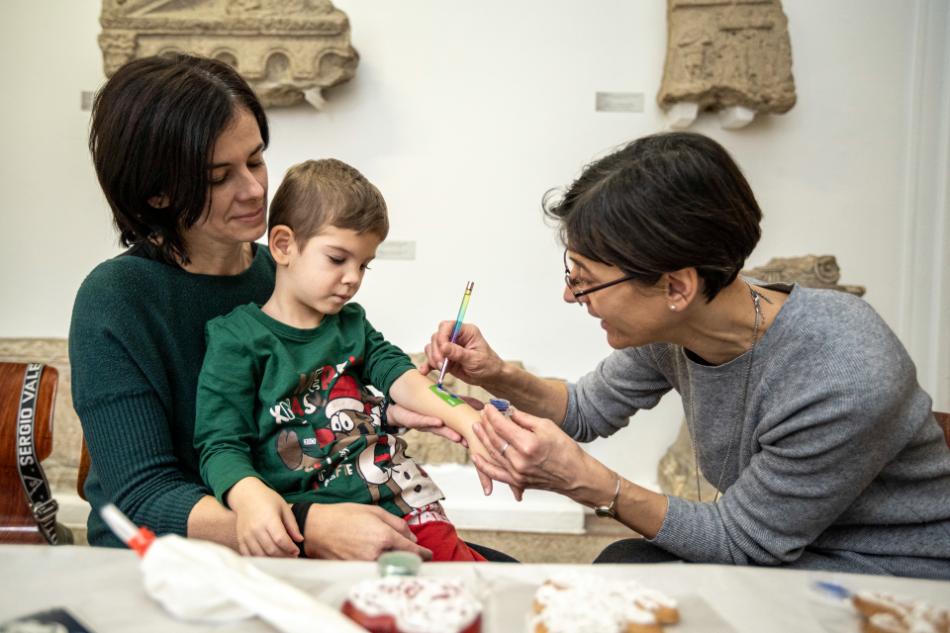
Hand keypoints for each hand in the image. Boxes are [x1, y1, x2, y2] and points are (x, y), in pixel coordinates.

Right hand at [227, 477, 301, 557]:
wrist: (247, 496)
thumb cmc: (268, 500)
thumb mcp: (284, 508)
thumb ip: (292, 525)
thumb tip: (300, 540)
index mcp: (268, 519)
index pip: (280, 539)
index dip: (290, 548)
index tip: (297, 551)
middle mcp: (256, 528)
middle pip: (271, 549)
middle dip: (284, 556)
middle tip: (292, 557)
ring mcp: (246, 535)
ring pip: (260, 555)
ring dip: (273, 560)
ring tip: (282, 558)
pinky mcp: (240, 539)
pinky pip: (249, 555)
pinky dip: (260, 559)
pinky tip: (269, 558)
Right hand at [302, 503, 433, 560]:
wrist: (317, 528)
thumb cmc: (344, 516)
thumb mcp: (374, 511)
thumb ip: (396, 523)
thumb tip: (411, 537)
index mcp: (383, 536)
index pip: (410, 550)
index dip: (422, 554)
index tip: (428, 555)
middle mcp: (376, 553)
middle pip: (402, 561)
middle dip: (410, 558)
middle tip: (416, 555)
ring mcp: (365, 564)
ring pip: (389, 566)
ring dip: (396, 562)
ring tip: (397, 555)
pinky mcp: (356, 570)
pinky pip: (375, 568)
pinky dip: (381, 564)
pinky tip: (380, 557)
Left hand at [386, 396, 484, 444]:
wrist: (399, 405)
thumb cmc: (424, 406)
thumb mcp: (446, 402)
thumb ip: (462, 402)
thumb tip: (481, 404)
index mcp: (445, 422)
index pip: (459, 428)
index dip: (469, 434)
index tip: (481, 439)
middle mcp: (436, 426)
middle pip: (450, 433)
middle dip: (459, 438)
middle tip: (469, 443)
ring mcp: (425, 423)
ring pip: (438, 430)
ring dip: (448, 433)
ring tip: (457, 437)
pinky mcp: (414, 420)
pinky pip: (422, 421)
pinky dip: (430, 421)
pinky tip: (439, 422)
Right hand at [420, 322, 504, 387]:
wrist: (490, 378)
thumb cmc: (488, 365)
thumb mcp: (475, 359)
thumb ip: (458, 353)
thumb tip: (443, 346)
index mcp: (466, 332)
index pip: (448, 326)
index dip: (442, 336)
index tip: (442, 350)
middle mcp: (456, 337)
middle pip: (437, 337)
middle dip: (436, 351)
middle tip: (441, 364)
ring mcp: (449, 348)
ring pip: (432, 347)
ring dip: (433, 358)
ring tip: (441, 369)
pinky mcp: (445, 359)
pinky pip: (432, 359)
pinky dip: (428, 364)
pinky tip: (425, 371)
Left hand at [470, 405, 590, 499]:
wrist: (575, 475)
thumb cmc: (566, 451)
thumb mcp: (547, 426)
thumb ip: (525, 419)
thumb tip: (509, 412)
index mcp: (528, 444)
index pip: (502, 426)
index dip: (492, 415)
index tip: (488, 406)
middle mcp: (520, 460)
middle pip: (495, 438)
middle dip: (486, 423)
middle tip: (482, 413)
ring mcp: (517, 473)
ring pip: (493, 453)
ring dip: (483, 439)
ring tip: (477, 427)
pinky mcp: (517, 481)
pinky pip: (495, 473)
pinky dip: (483, 465)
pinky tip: (476, 456)